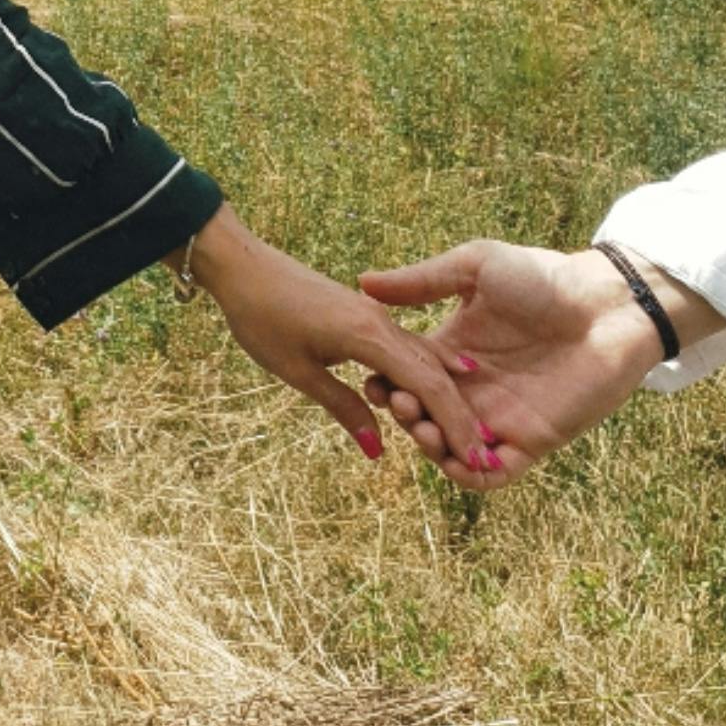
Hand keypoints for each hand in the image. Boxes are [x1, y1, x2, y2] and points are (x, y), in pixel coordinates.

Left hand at [174, 207, 504, 474]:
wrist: (242, 265)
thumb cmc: (261, 317)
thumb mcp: (298, 371)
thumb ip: (342, 407)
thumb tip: (377, 450)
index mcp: (369, 336)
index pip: (427, 386)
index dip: (453, 425)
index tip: (475, 460)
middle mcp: (381, 323)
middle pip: (434, 373)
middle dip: (459, 415)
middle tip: (483, 456)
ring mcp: (374, 315)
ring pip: (423, 357)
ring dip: (446, 395)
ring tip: (468, 432)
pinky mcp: (364, 313)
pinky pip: (406, 347)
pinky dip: (426, 373)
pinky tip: (438, 390)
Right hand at [355, 239, 723, 487]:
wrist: (604, 305)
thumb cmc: (543, 277)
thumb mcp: (475, 267)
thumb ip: (422, 280)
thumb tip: (363, 284)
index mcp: (452, 348)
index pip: (407, 374)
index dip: (386, 380)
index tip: (374, 377)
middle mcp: (470, 387)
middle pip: (423, 414)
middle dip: (405, 415)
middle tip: (403, 402)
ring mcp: (498, 417)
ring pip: (449, 448)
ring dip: (430, 447)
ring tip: (424, 427)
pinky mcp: (530, 441)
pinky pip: (491, 474)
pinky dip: (468, 474)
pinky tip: (455, 456)